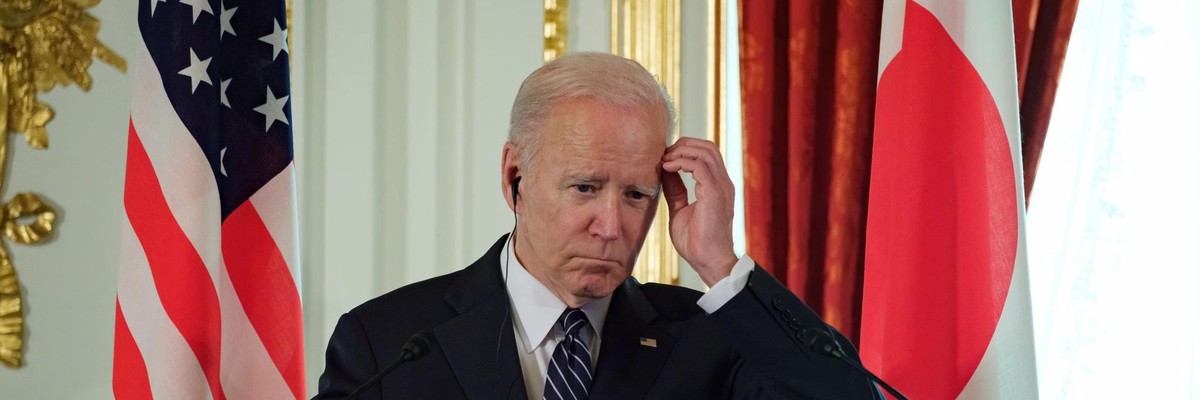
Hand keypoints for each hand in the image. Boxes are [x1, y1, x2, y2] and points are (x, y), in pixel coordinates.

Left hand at [661, 137, 738, 286]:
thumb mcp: (680, 210)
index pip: (706, 154)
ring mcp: (721, 187)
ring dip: (681, 151)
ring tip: (664, 160)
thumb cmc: (697, 242)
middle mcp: (723, 183)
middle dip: (682, 144)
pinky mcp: (714, 193)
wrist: (708, 261)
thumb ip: (675, 190)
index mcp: (717, 186)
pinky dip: (681, 162)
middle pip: (707, 146)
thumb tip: (665, 172)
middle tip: (663, 154)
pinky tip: (668, 168)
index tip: (664, 157)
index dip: (685, 149)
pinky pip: (699, 165)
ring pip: (705, 151)